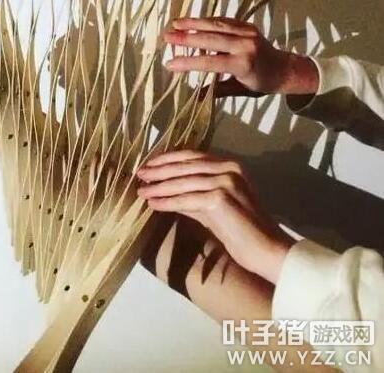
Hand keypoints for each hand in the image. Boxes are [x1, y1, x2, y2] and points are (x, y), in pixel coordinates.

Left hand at [137, 149, 293, 283]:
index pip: (192, 156)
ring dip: (159, 187)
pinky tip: (153, 205)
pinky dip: (167, 202)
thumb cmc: (240, 230)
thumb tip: (163, 189)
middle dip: (159, 170)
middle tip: (139, 174)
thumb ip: (192, 193)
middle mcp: (228, 168)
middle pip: (184, 166)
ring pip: (182, 182)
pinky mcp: (220, 198)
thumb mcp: (213, 205)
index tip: (149, 164)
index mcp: (229, 164)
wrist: (266, 249)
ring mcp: (225, 181)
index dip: (168, 159)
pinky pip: (185, 199)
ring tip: (141, 191)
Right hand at [163, 17, 318, 97]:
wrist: (285, 69)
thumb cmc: (261, 83)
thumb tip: (194, 96)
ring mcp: (246, 32)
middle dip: (186, 38)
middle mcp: (245, 45)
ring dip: (193, 23)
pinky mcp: (246, 25)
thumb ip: (217, 91)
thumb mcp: (239, 90)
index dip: (188, 63)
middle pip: (210, 39)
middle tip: (166, 37)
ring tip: (174, 24)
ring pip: (215, 25)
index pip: (209, 63)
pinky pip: (223, 21)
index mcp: (243, 64)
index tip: (169, 64)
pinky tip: (191, 21)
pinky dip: (206, 20)